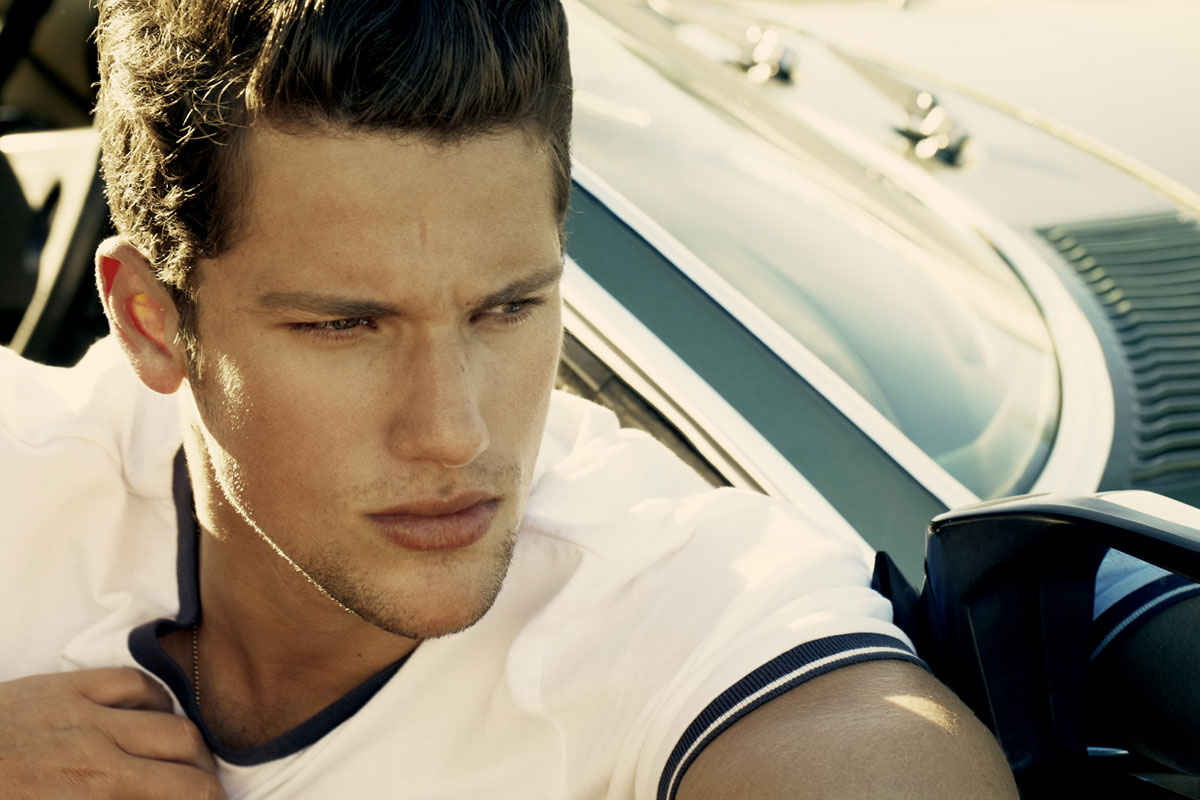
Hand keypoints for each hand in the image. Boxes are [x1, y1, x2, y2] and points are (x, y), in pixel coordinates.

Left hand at [0, 667, 224, 798]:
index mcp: (93, 795)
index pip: (182, 797)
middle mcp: (99, 754)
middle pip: (187, 761)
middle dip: (208, 785)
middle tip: (208, 799)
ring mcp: (84, 714)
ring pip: (173, 724)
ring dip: (191, 749)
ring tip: (189, 767)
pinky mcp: (65, 688)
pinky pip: (133, 686)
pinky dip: (156, 704)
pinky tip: (156, 720)